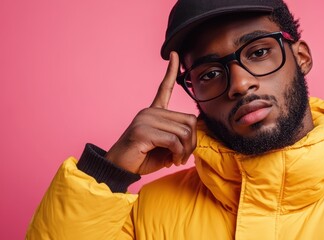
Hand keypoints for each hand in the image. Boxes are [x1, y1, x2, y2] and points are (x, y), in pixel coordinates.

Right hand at [105, 52, 196, 174]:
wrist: (118, 168)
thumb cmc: (143, 158)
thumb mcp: (166, 147)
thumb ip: (179, 137)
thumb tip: (194, 134)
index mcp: (154, 112)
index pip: (165, 87)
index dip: (172, 71)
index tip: (174, 54)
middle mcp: (150, 112)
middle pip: (189, 120)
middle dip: (192, 142)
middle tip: (184, 156)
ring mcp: (145, 119)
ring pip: (183, 132)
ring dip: (185, 150)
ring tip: (177, 159)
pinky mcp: (143, 131)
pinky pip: (173, 140)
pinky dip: (178, 153)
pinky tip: (172, 160)